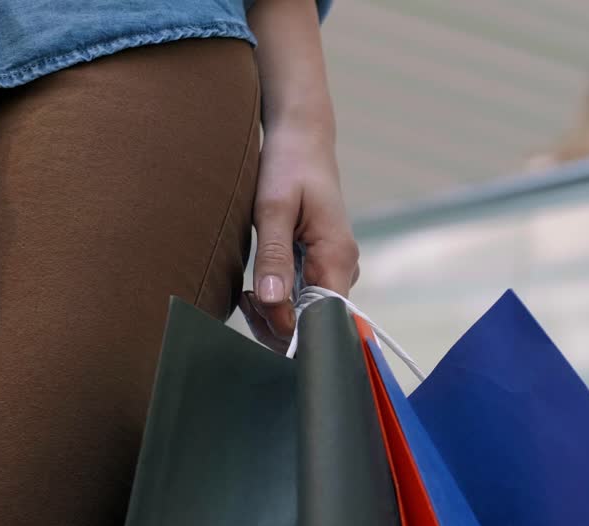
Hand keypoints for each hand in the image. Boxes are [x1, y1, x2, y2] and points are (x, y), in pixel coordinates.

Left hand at [240, 120, 358, 351]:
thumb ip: (274, 256)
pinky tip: (256, 289)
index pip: (323, 316)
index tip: (255, 305)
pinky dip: (279, 302)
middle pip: (315, 321)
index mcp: (337, 255)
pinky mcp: (323, 266)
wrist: (302, 139)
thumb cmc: (288, 165)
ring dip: (274, 314)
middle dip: (276, 322)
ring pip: (308, 314)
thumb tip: (273, 301)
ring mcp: (335, 268)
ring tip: (246, 293)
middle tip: (245, 297)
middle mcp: (343, 267)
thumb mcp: (273, 208)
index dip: (290, 324)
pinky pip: (305, 299)